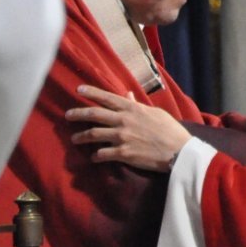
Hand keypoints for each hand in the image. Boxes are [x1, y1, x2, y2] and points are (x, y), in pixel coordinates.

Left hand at [65, 85, 190, 171]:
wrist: (178, 150)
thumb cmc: (169, 129)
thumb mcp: (154, 112)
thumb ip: (137, 105)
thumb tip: (127, 95)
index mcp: (131, 108)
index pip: (106, 97)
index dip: (91, 92)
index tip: (78, 89)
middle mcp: (123, 120)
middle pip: (94, 115)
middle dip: (77, 114)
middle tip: (67, 115)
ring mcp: (121, 137)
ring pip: (93, 134)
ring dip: (82, 136)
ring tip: (75, 138)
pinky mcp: (123, 153)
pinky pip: (102, 154)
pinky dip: (96, 155)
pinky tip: (94, 157)